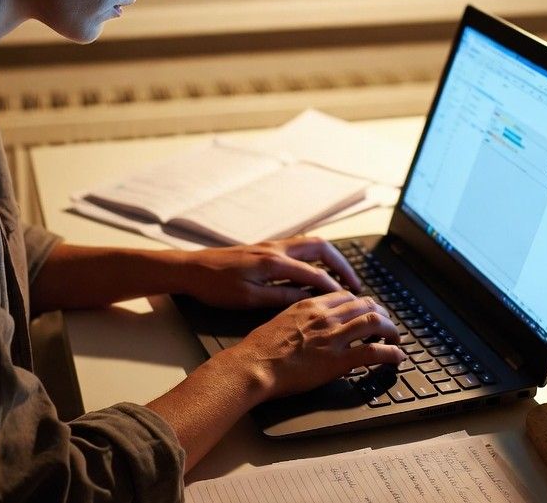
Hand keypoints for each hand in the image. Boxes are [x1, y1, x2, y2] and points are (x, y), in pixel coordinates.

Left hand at [174, 236, 361, 308]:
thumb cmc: (216, 286)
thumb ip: (281, 297)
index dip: (334, 288)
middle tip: (355, 283)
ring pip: (311, 244)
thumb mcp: (249, 299)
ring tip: (341, 276)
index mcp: (274, 262)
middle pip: (320, 248)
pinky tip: (315, 272)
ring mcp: (271, 246)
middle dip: (341, 264)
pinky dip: (315, 257)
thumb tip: (308, 300)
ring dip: (330, 258)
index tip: (350, 301)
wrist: (191, 269)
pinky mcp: (265, 249)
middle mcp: (277, 249)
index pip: (315, 274)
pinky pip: (299, 248)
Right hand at [227, 290, 404, 399]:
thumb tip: (311, 322)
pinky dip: (391, 352)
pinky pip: (373, 351)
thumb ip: (301, 316)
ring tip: (396, 338)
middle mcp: (326, 316)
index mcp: (311, 305)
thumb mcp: (281, 319)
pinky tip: (397, 356)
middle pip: (365, 305)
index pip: (347, 296)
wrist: (253, 364)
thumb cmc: (260, 347)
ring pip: (374, 322)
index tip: (367, 311)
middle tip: (387, 324)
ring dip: (391, 330)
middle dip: (381, 314)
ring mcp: (333, 337)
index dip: (362, 303)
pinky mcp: (337, 360)